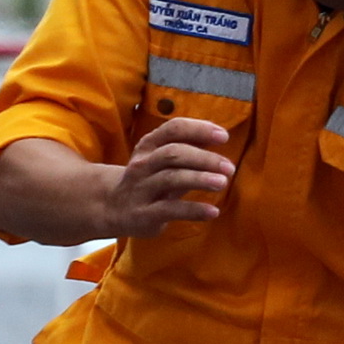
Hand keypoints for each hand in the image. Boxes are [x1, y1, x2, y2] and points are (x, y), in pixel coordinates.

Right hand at [98, 117, 232, 235]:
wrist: (113, 207)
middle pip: (173, 153)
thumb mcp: (163, 160)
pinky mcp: (144, 214)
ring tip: (223, 182)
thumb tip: (220, 136)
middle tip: (229, 167)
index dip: (199, 129)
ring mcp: (141, 189)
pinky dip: (194, 210)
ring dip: (199, 179)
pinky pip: (170, 210)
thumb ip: (188, 148)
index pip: (173, 129)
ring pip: (171, 179)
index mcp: (149, 145)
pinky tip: (213, 212)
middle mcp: (142, 164)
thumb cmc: (150, 179)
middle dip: (204, 158)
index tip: (224, 136)